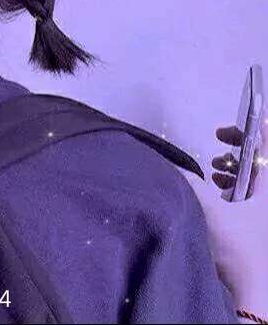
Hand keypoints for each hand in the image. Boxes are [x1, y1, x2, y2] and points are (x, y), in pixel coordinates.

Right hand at [190, 125, 266, 315]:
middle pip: (258, 160)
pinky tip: (215, 196)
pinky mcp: (257, 225)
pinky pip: (248, 194)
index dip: (244, 132)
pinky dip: (231, 188)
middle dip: (235, 150)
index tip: (219, 134)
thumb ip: (189, 183)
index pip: (264, 146)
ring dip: (231, 170)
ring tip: (213, 174)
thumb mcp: (210, 210)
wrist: (251, 294)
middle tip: (215, 149)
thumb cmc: (238, 248)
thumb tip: (168, 164)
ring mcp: (263, 212)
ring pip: (252, 178)